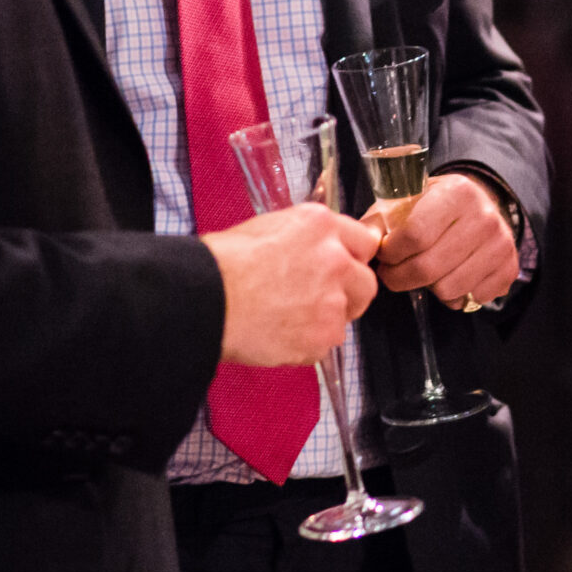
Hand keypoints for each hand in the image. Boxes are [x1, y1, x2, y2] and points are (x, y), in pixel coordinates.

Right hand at [203, 203, 379, 366]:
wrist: (205, 299)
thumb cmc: (222, 265)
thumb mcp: (268, 229)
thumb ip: (306, 241)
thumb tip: (317, 252)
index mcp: (321, 225)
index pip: (364, 241)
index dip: (351, 259)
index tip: (345, 269)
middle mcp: (335, 259)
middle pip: (365, 283)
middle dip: (348, 294)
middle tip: (319, 301)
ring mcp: (333, 299)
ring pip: (345, 316)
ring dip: (324, 321)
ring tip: (287, 320)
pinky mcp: (323, 334)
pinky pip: (324, 344)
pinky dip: (305, 345)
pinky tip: (277, 335)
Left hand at [364, 173, 520, 307]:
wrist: (482, 205)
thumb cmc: (433, 207)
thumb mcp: (405, 201)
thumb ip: (379, 221)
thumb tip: (361, 245)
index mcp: (456, 192)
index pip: (415, 234)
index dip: (391, 253)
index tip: (385, 254)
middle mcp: (484, 217)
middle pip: (429, 267)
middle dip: (401, 277)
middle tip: (393, 273)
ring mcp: (500, 244)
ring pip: (448, 289)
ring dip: (428, 288)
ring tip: (424, 273)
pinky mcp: (509, 268)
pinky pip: (471, 298)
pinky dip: (455, 296)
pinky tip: (451, 276)